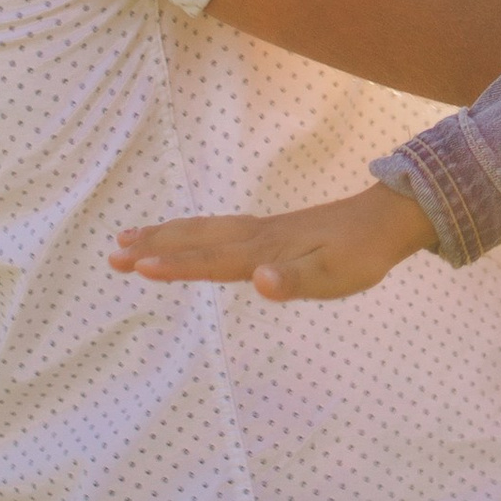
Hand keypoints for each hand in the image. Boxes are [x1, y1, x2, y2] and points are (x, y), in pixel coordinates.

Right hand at [109, 179, 434, 301]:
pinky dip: (191, 230)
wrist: (387, 218)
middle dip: (155, 248)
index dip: (176, 266)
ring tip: (130, 238)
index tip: (138, 267)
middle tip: (113, 254)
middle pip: (196, 240)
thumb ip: (295, 280)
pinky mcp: (271, 230)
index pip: (211, 260)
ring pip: (203, 231)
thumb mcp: (334, 276)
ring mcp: (262, 231)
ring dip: (167, 235)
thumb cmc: (362, 255)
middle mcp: (256, 237)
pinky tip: (186, 235)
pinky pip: (218, 229)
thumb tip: (259, 281)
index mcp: (265, 252)